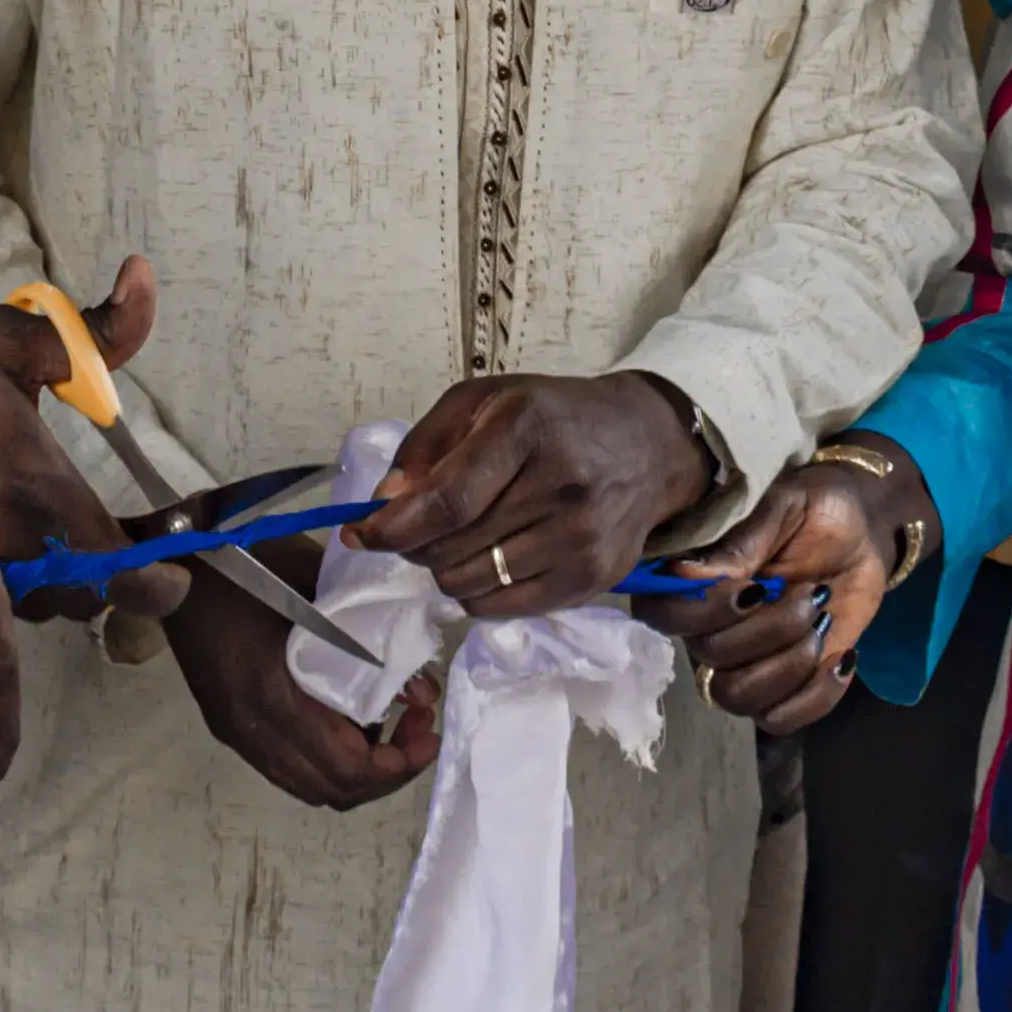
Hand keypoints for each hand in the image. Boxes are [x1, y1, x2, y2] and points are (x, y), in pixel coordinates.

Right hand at [0, 260, 157, 619]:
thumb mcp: (6, 334)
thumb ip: (93, 330)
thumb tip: (144, 279)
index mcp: (35, 493)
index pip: (122, 576)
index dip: (158, 583)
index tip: (173, 571)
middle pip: (77, 599)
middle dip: (101, 578)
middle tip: (106, 536)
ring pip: (25, 603)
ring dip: (45, 579)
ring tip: (45, 528)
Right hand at [166, 563, 443, 810]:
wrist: (173, 559)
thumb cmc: (249, 561)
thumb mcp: (321, 589)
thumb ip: (373, 638)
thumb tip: (421, 691)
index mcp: (273, 696)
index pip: (345, 769)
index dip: (397, 765)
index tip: (428, 732)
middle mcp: (250, 729)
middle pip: (330, 791)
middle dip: (385, 773)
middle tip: (417, 730)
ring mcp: (234, 731)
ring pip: (307, 786)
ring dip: (355, 771)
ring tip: (388, 727)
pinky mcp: (227, 723)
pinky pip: (286, 767)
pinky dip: (325, 759)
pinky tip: (345, 720)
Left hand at [349, 370, 710, 617]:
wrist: (649, 444)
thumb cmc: (555, 418)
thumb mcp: (484, 401)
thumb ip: (424, 446)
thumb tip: (385, 504)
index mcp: (527, 429)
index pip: (448, 501)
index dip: (394, 527)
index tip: (361, 534)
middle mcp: (561, 486)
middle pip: (451, 549)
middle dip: (415, 545)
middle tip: (419, 528)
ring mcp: (581, 539)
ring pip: (470, 586)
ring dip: (446, 570)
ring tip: (462, 540)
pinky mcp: (593, 578)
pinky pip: (503, 609)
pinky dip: (478, 592)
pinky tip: (490, 561)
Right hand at [641, 448, 923, 736]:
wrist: (862, 535)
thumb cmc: (814, 509)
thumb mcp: (781, 506)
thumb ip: (739, 540)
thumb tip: (684, 574)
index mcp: (694, 578)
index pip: (660, 613)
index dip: (702, 612)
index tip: (754, 588)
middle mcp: (707, 626)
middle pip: (710, 657)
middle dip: (772, 629)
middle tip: (813, 593)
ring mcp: (744, 661)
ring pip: (737, 697)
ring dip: (790, 666)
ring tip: (823, 624)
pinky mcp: (782, 686)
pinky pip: (779, 720)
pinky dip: (816, 696)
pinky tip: (841, 657)